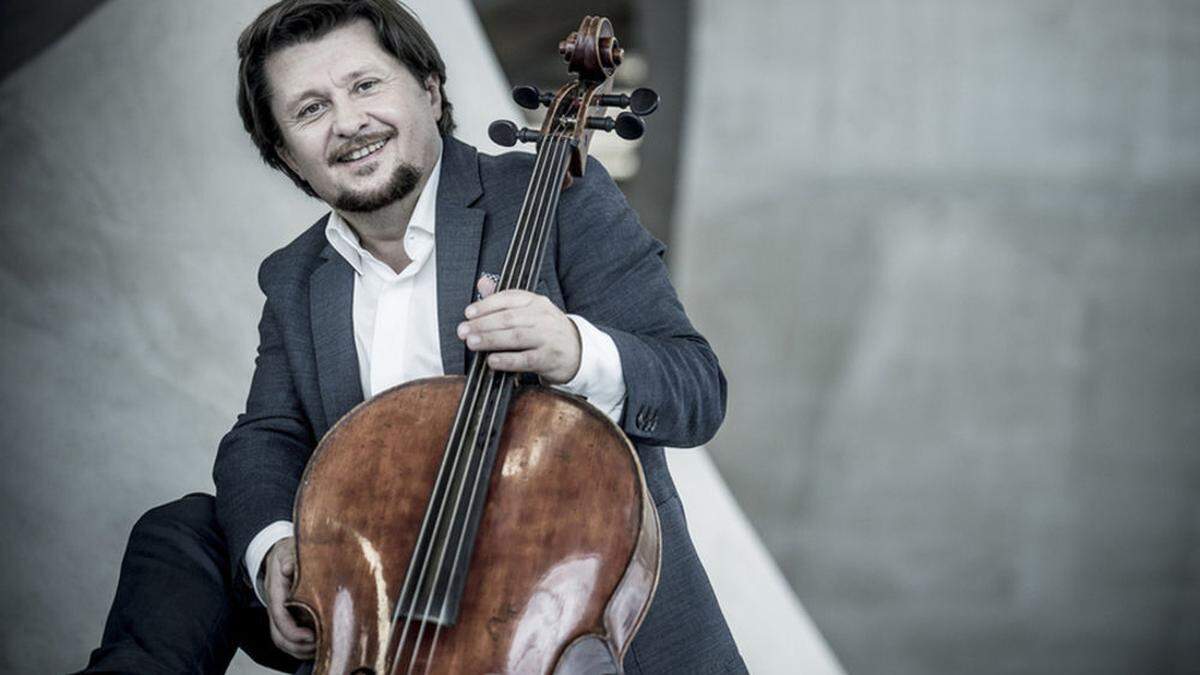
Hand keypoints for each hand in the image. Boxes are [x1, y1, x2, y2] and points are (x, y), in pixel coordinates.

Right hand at [262, 537, 314, 658]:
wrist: (279, 553)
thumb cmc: (287, 552)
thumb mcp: (288, 550)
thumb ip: (289, 558)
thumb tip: (288, 567)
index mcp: (276, 590)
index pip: (279, 615)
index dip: (292, 630)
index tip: (310, 636)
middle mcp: (275, 605)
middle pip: (279, 634)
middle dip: (297, 645)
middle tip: (319, 646)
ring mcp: (280, 612)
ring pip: (282, 639)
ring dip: (299, 649)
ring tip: (319, 649)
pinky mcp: (287, 616)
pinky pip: (288, 637)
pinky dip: (300, 647)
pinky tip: (316, 648)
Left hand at [458, 276, 580, 383]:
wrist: (577, 350)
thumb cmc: (546, 330)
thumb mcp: (529, 310)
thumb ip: (504, 298)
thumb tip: (482, 282)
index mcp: (536, 301)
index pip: (508, 298)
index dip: (486, 305)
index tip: (468, 313)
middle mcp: (542, 317)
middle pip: (509, 318)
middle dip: (483, 324)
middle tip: (463, 331)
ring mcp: (547, 337)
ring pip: (516, 337)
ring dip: (491, 340)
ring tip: (472, 343)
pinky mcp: (549, 358)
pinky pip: (526, 359)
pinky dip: (507, 360)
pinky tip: (492, 361)